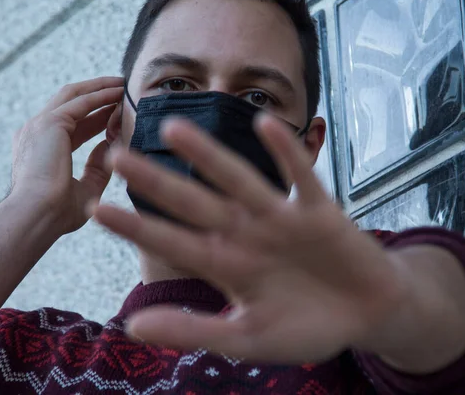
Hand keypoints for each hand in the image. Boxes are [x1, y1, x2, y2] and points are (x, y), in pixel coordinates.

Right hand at [11, 77, 122, 233]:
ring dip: (100, 88)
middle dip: (96, 94)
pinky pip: (81, 102)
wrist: (36, 217)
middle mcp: (36, 133)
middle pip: (70, 104)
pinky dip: (101, 95)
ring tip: (123, 84)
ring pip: (74, 96)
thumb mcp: (85, 190)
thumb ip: (97, 168)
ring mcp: (40, 125)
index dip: (96, 117)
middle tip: (121, 89)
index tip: (117, 112)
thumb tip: (110, 146)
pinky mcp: (50, 123)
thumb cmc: (56, 214)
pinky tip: (119, 92)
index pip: (72, 126)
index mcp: (39, 150)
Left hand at [93, 114, 408, 363]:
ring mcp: (280, 219)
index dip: (136, 227)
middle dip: (157, 181)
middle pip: (194, 202)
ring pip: (238, 180)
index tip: (97, 209)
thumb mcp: (246, 339)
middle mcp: (246, 235)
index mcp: (226, 267)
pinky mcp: (319, 211)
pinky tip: (265, 124)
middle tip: (116, 153)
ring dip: (208, 155)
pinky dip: (287, 153)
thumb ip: (192, 331)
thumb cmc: (307, 328)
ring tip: (173, 128)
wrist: (367, 315)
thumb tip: (131, 328)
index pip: (173, 242)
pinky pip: (302, 176)